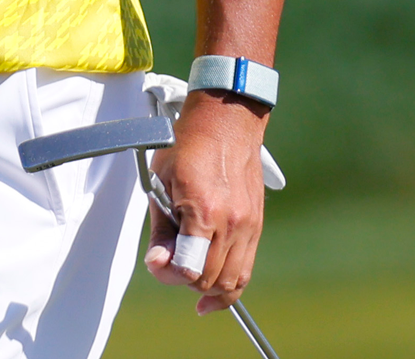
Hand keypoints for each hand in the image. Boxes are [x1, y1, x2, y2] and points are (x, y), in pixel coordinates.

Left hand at [143, 91, 268, 314]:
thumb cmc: (188, 145)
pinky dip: (231, 285)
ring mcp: (248, 225)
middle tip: (170, 265)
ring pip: (232, 281)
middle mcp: (231, 223)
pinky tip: (214, 293)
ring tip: (192, 286)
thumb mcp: (161, 183)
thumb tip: (159, 265)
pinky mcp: (256, 225)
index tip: (158, 262)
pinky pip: (245, 268)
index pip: (189, 269)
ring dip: (209, 288)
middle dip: (185, 280)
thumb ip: (160, 230)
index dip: (169, 274)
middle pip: (210, 279)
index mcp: (204, 212)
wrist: (227, 120)